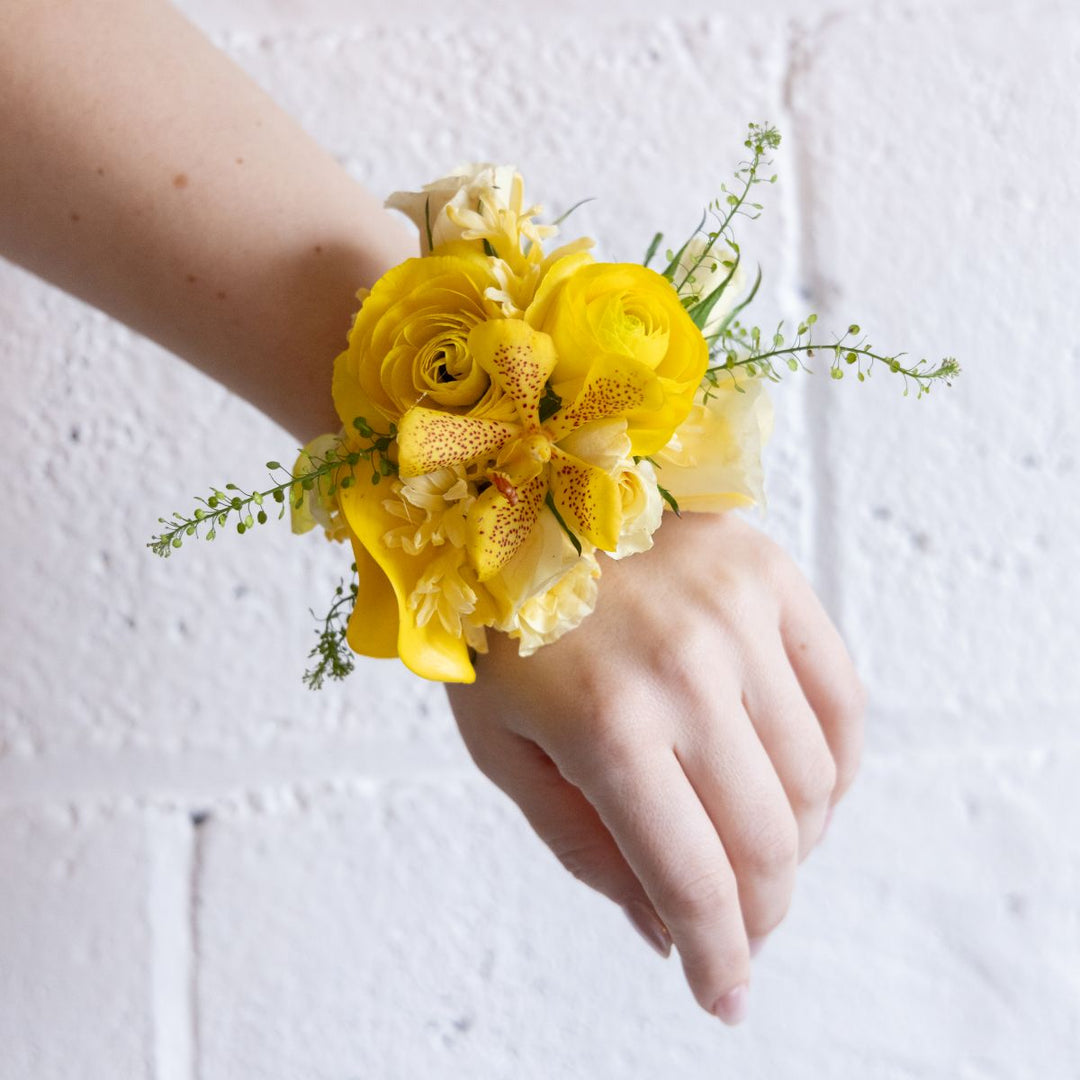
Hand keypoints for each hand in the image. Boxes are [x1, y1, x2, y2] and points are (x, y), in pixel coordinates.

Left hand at [446, 511, 863, 1022]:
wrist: (512, 499)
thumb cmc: (498, 631)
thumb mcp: (503, 749)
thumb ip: (585, 846)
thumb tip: (664, 928)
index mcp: (604, 725)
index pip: (691, 878)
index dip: (717, 957)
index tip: (723, 994)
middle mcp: (683, 671)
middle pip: (767, 840)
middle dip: (760, 911)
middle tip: (739, 925)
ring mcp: (736, 616)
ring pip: (815, 780)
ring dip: (797, 843)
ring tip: (756, 846)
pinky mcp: (768, 576)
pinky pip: (840, 697)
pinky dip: (834, 763)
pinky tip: (799, 782)